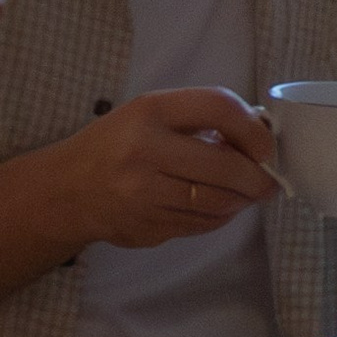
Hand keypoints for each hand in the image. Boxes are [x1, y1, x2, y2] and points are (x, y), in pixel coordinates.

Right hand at [61, 90, 275, 251]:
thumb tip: (257, 135)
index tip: (266, 144)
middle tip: (270, 180)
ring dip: (242, 200)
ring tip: (247, 193)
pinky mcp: (147, 228)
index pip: (218, 108)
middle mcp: (145, 151)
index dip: (253, 128)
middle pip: (225, 166)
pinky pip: (202, 224)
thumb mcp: (148, 113)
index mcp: (148, 112)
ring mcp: (144, 195)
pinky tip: (219, 207)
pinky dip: (220, 216)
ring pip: (218, 202)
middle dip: (258, 177)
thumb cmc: (115, 145)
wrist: (66, 191)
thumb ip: (198, 118)